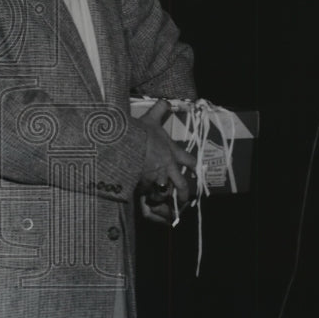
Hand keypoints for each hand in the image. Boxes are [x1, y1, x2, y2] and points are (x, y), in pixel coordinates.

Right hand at [135, 99, 196, 220]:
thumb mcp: (149, 119)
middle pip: (183, 184)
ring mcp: (156, 181)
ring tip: (172, 213)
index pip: (189, 160)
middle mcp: (167, 168)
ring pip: (168, 197)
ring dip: (170, 205)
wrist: (122, 145)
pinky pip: (150, 205)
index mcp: (171, 152)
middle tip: (185, 199)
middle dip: (185, 193)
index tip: (196, 171)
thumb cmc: (137, 133)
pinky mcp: (142, 190)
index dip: (194, 166)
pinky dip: (153, 213)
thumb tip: (164, 100)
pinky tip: (156, 217)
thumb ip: (159, 110)